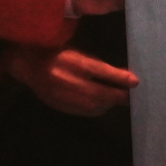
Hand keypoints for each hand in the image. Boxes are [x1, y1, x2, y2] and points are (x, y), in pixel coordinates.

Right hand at [3, 43, 139, 116]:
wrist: (29, 66)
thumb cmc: (59, 54)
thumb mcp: (80, 53)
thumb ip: (100, 66)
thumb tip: (125, 77)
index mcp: (76, 63)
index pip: (104, 72)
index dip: (122, 79)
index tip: (136, 82)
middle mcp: (71, 81)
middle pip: (102, 94)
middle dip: (120, 97)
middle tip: (131, 96)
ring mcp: (65, 96)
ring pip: (95, 106)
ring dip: (109, 104)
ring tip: (118, 100)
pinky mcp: (62, 106)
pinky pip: (85, 112)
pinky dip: (97, 109)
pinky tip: (102, 104)